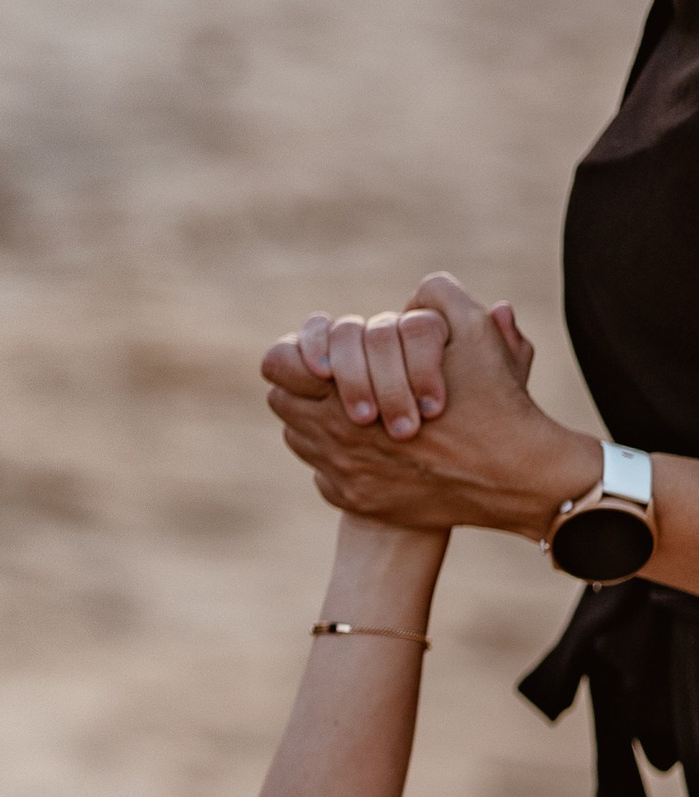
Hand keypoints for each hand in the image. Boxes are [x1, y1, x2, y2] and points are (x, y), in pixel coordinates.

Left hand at [261, 273, 592, 538]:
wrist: (515, 477)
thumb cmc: (493, 399)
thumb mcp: (473, 331)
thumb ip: (437, 298)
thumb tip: (414, 296)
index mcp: (345, 389)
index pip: (280, 363)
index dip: (302, 351)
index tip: (330, 357)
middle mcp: (332, 437)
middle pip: (282, 399)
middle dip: (308, 383)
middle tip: (341, 378)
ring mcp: (340, 473)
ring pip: (298, 436)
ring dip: (320, 418)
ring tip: (360, 408)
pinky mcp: (355, 501)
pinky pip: (321, 473)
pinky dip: (340, 458)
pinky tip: (377, 447)